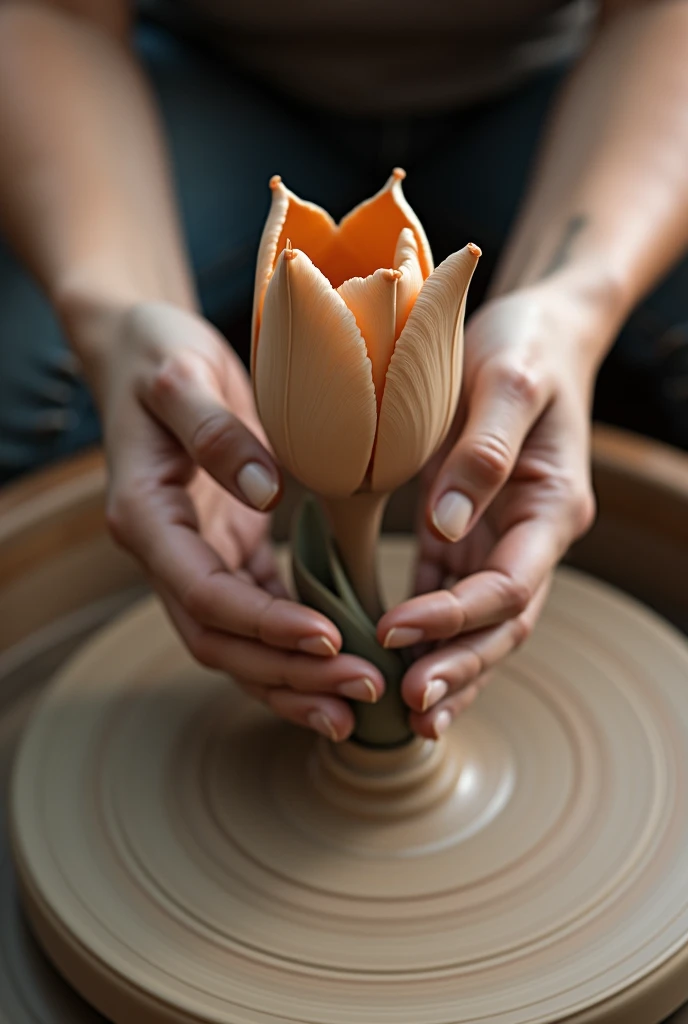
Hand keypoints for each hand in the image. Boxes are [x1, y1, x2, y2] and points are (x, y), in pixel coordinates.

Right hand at [77, 301, 384, 739]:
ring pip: (238, 643)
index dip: (264, 625)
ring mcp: (195, 557)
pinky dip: (295, 644)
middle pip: (221, 641)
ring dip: (293, 678)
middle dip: (288, 673)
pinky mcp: (227, 550)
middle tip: (362, 688)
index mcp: (145, 517)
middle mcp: (165, 553)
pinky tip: (341, 659)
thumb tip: (268, 496)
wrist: (141, 350)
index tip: (328, 638)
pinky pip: (259, 613)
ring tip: (357, 702)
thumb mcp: (178, 377)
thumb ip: (214, 432)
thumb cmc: (156, 356)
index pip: (204, 595)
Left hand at [377, 282, 599, 737]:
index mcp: (552, 506)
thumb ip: (483, 453)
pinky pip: (448, 592)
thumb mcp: (508, 381)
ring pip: (479, 622)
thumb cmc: (527, 347)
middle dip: (458, 666)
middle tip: (407, 705)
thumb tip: (445, 527)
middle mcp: (532, 535)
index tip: (397, 630)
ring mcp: (500, 538)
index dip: (456, 617)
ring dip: (447, 664)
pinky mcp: (468, 531)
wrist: (537, 330)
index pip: (509, 585)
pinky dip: (427, 629)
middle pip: (502, 623)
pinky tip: (395, 656)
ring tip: (405, 711)